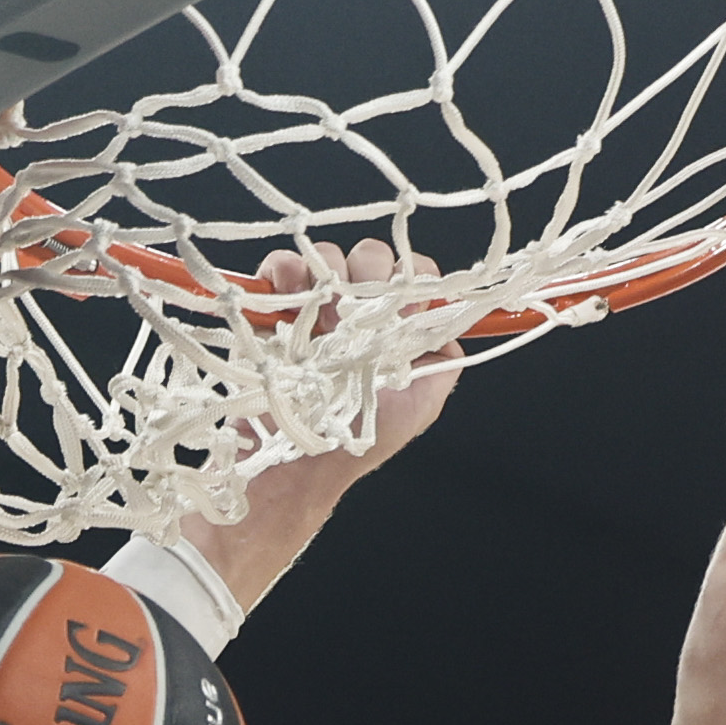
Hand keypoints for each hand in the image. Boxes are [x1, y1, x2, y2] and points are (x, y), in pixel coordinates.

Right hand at [178, 238, 462, 608]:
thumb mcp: (417, 407)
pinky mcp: (273, 314)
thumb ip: (441, 363)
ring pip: (326, 257)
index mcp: (394, 336)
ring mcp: (315, 314)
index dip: (410, 282)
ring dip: (321, 272)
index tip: (396, 307)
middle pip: (371, 259)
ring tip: (315, 308)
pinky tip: (283, 297)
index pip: (416, 280)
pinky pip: (281, 268)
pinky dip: (281, 271)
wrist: (290, 467)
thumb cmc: (354, 443)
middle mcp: (358, 320)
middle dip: (364, 274)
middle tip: (352, 313)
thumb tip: (452, 321)